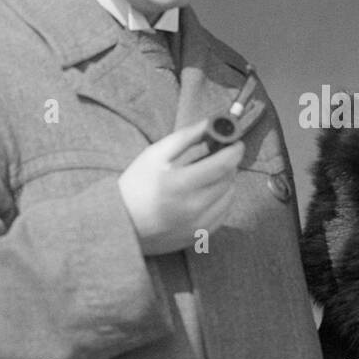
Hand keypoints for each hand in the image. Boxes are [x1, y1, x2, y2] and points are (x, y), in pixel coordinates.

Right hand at [118, 120, 244, 255]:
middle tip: (217, 155)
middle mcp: (193, 207)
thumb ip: (185, 137)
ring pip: (229, 196)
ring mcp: (198, 225)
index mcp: (180, 184)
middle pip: (228, 179)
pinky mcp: (200, 235)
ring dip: (225, 181)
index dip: (234, 150)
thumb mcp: (155, 155)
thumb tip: (211, 123)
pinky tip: (205, 193)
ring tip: (206, 175)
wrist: (122, 224)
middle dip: (227, 163)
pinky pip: (223, 212)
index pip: (222, 165)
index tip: (236, 142)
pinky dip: (221, 199)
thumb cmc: (136, 185)